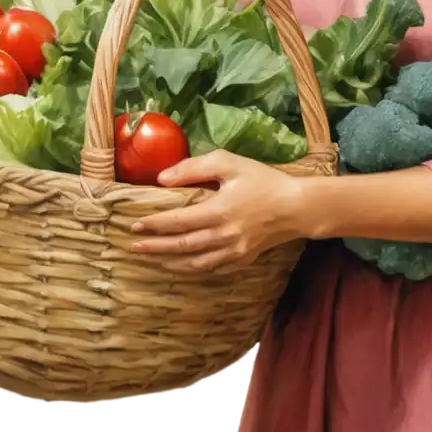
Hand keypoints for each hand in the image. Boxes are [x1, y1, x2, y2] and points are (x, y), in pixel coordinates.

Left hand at [128, 149, 305, 273]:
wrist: (298, 207)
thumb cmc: (263, 180)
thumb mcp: (230, 163)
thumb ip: (194, 167)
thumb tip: (162, 179)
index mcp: (218, 211)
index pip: (176, 221)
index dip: (153, 224)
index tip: (134, 223)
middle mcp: (223, 236)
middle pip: (180, 246)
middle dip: (154, 247)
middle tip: (133, 246)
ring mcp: (233, 251)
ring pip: (193, 263)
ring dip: (169, 262)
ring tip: (152, 258)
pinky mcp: (242, 259)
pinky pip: (211, 268)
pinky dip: (192, 268)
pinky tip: (182, 265)